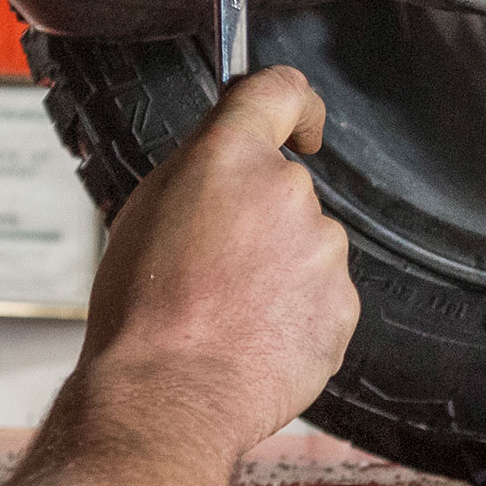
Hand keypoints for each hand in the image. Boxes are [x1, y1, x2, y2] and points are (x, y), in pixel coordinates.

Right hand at [75, 66, 358, 450]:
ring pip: (306, 246)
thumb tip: (225, 171)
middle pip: (286, 188)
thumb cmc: (142, 314)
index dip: (293, 105)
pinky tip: (254, 337)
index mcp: (231, 155)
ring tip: (228, 312)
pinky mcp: (343, 303)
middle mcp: (287, 191)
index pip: (280, 90)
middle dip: (259, 220)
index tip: (299, 123)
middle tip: (214, 265)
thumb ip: (200, 174)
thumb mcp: (145, 213)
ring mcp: (322, 249)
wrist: (170, 395)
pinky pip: (322, 297)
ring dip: (278, 270)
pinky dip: (295, 313)